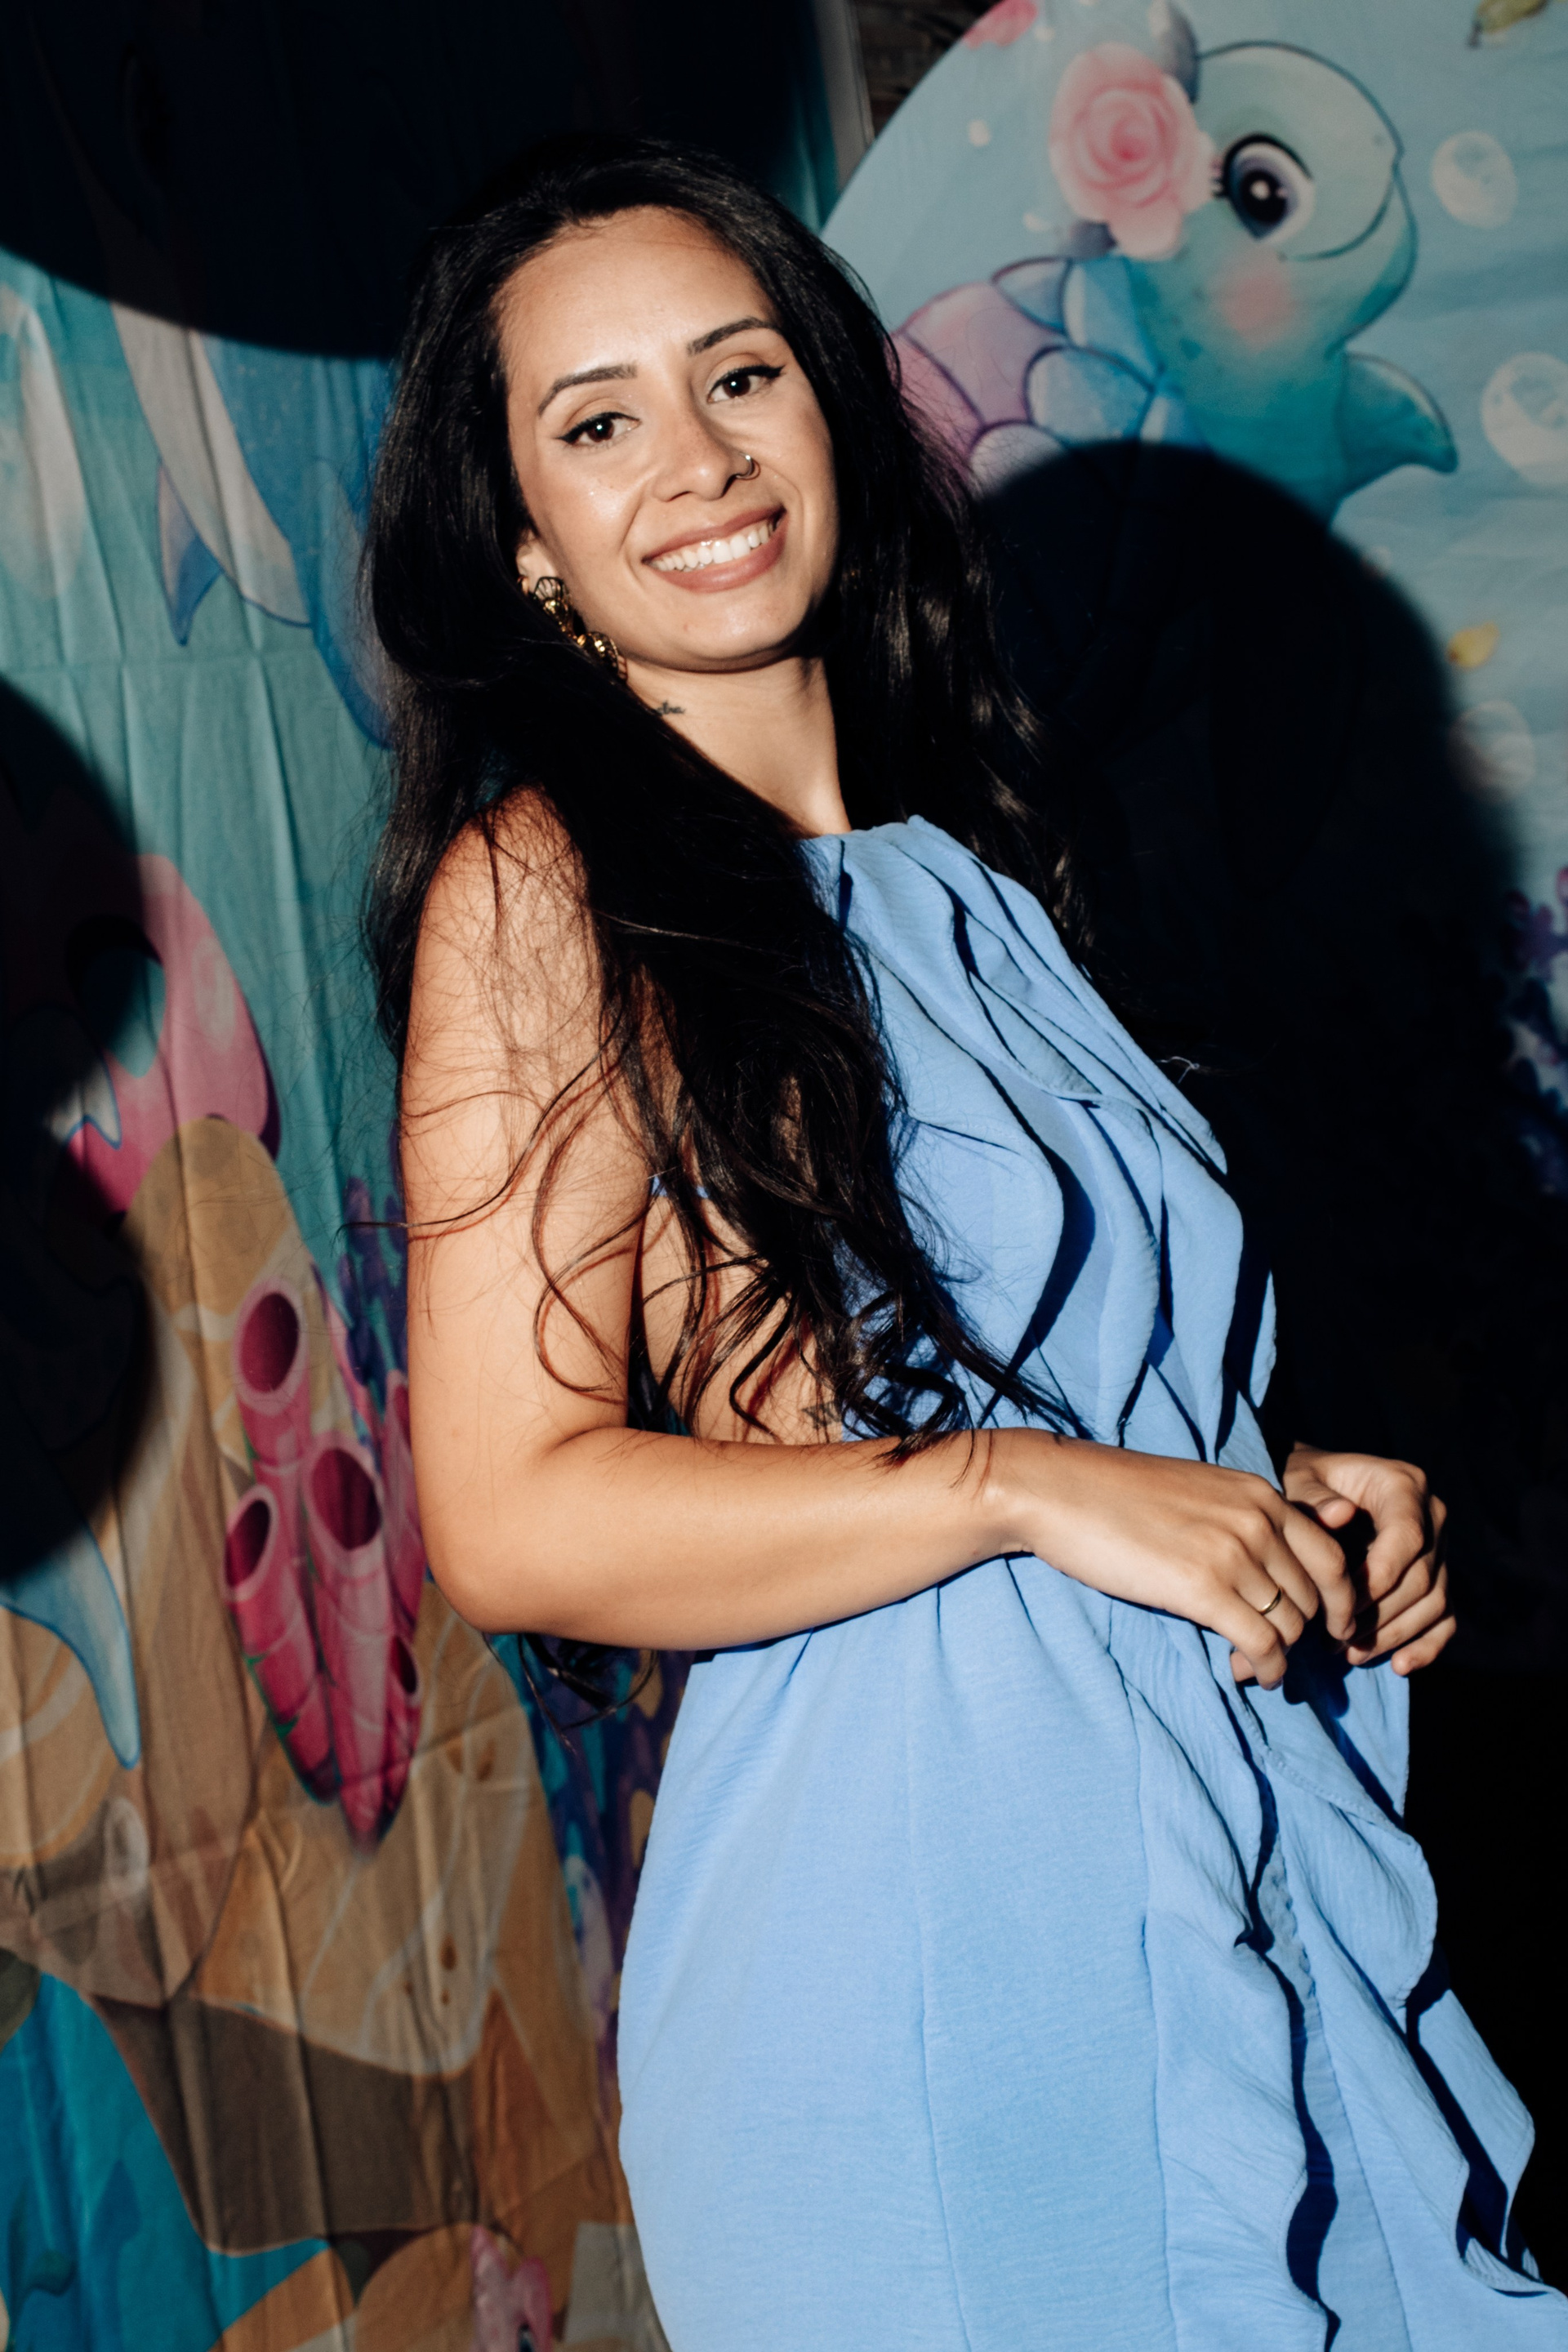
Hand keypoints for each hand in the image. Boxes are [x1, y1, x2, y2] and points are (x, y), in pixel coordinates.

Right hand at [1002, 1437, 1357, 1688]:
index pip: (1332, 1555)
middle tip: (1282, 1652)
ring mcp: (1233, 1553)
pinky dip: (1266, 1667)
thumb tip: (1266, 1569)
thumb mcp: (1198, 1491)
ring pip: (1290, 1624)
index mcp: (1260, 1494)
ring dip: (1281, 1655)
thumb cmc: (1117, 1494)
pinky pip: (1261, 1642)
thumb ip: (1240, 1519)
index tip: (1335, 1626)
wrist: (1059, 1490)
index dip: (1342, 1600)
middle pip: (1314, 1596)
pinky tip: (1252, 1674)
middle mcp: (1258, 1521)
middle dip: (1306, 1633)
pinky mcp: (1202, 1588)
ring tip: (1258, 1665)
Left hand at [1283, 1445, 1453, 1674]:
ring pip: (1435, 1603)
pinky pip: (1445, 1618)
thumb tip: (1339, 1514)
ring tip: (1349, 1652)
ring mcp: (1441, 1550)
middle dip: (1380, 1615)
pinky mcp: (1438, 1579)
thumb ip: (1314, 1497)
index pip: (1407, 1537)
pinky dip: (1426, 1646)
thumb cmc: (1304, 1485)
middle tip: (1335, 1638)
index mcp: (1404, 1485)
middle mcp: (1432, 1516)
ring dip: (1394, 1635)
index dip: (1379, 1577)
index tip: (1343, 1606)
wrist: (1316, 1491)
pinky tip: (1397, 1666)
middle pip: (1422, 1577)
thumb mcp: (1299, 1481)